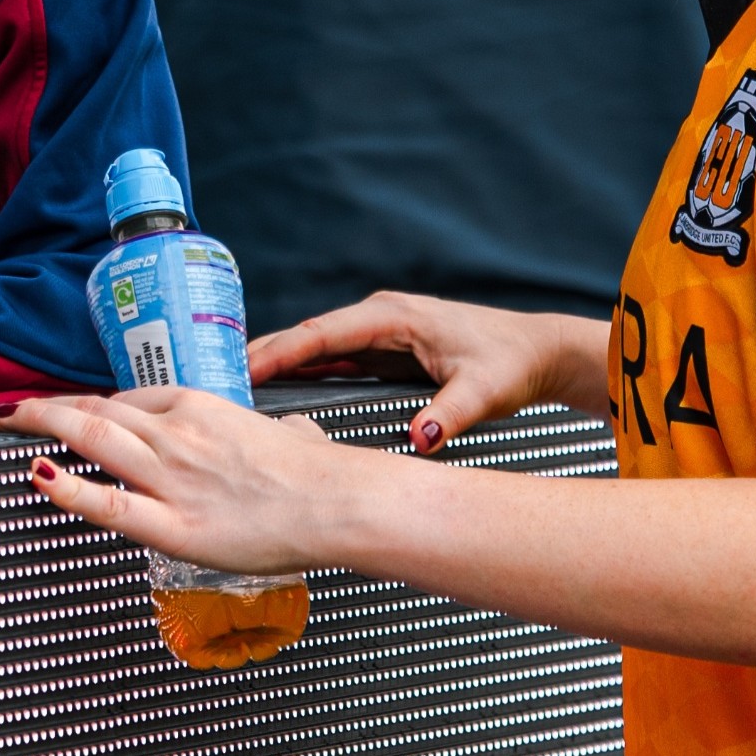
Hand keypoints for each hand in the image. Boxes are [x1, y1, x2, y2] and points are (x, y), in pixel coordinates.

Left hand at [0, 387, 349, 575]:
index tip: (74, 411)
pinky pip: (106, 503)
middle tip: (14, 409)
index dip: (93, 403)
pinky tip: (37, 476)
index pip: (132, 397)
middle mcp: (177, 433)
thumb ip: (278, 431)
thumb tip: (290, 431)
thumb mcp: (292, 434)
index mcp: (202, 407)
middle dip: (47, 407)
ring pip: (91, 438)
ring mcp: (170, 476)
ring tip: (10, 424)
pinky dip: (65, 486)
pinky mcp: (172, 524)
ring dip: (42, 426)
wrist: (339, 504)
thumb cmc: (321, 472)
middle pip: (97, 409)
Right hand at [246, 291, 609, 454]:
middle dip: (264, 355)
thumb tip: (422, 437)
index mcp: (395, 318)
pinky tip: (279, 391)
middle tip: (217, 381)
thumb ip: (451, 413)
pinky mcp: (387, 350)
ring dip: (280, 364)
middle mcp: (382, 319)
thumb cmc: (512, 362)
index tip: (243, 367)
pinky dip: (304, 371)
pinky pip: (335, 359)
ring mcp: (382, 333)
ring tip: (235, 389)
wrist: (538, 352)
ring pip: (318, 348)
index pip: (324, 333)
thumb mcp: (484, 390)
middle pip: (309, 336)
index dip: (281, 350)